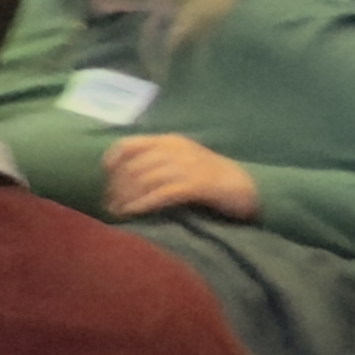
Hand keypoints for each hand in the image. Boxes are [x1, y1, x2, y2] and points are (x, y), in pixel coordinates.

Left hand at [99, 129, 265, 220]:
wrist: (250, 188)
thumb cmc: (211, 179)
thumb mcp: (182, 163)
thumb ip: (158, 163)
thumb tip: (125, 180)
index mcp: (170, 141)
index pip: (130, 144)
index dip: (112, 160)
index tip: (105, 177)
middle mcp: (176, 150)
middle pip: (134, 165)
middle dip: (117, 186)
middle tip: (108, 204)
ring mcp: (188, 166)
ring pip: (145, 179)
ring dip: (127, 197)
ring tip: (117, 212)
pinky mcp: (198, 185)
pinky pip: (163, 193)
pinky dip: (144, 203)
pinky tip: (133, 212)